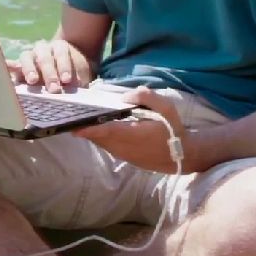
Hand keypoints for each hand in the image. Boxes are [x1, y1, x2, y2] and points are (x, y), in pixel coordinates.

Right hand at [6, 39, 92, 93]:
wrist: (64, 67)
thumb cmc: (73, 72)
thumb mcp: (80, 74)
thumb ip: (79, 80)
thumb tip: (77, 89)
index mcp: (60, 47)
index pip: (61, 53)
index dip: (64, 66)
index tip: (66, 80)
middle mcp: (43, 48)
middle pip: (44, 58)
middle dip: (49, 74)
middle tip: (54, 89)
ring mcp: (30, 56)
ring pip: (27, 58)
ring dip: (29, 69)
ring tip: (33, 81)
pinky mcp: (20, 67)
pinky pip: (12, 65)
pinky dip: (8, 67)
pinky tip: (5, 70)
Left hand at [73, 86, 192, 172]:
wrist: (183, 156)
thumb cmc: (173, 130)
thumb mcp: (166, 108)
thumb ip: (146, 97)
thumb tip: (125, 96)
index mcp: (133, 135)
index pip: (106, 131)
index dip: (89, 129)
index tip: (73, 126)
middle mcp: (124, 148)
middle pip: (98, 138)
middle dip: (84, 128)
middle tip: (73, 115)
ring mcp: (124, 155)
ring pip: (101, 144)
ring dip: (91, 133)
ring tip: (82, 119)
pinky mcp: (125, 158)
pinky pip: (107, 147)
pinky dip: (100, 138)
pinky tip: (98, 127)